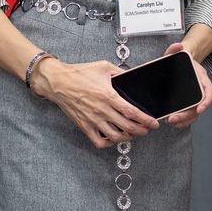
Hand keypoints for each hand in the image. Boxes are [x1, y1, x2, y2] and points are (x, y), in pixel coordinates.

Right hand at [32, 59, 157, 146]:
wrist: (58, 81)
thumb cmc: (79, 73)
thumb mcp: (103, 67)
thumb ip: (120, 73)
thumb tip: (132, 78)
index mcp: (108, 96)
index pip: (131, 112)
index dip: (145, 120)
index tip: (153, 123)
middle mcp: (101, 110)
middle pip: (127, 127)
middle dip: (141, 130)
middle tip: (146, 129)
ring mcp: (92, 120)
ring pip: (115, 137)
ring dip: (128, 137)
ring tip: (132, 133)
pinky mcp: (84, 126)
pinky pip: (99, 142)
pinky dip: (109, 143)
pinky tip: (114, 138)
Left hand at [162, 41, 211, 127]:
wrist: (182, 62)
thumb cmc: (181, 58)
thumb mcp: (176, 52)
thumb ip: (175, 48)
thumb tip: (178, 46)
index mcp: (201, 77)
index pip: (209, 90)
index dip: (207, 100)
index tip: (200, 109)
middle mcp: (200, 89)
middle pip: (199, 106)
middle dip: (187, 115)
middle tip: (173, 119)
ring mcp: (194, 96)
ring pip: (194, 113)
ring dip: (184, 120)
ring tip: (171, 122)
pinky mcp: (187, 102)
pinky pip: (189, 114)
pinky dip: (183, 120)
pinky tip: (173, 122)